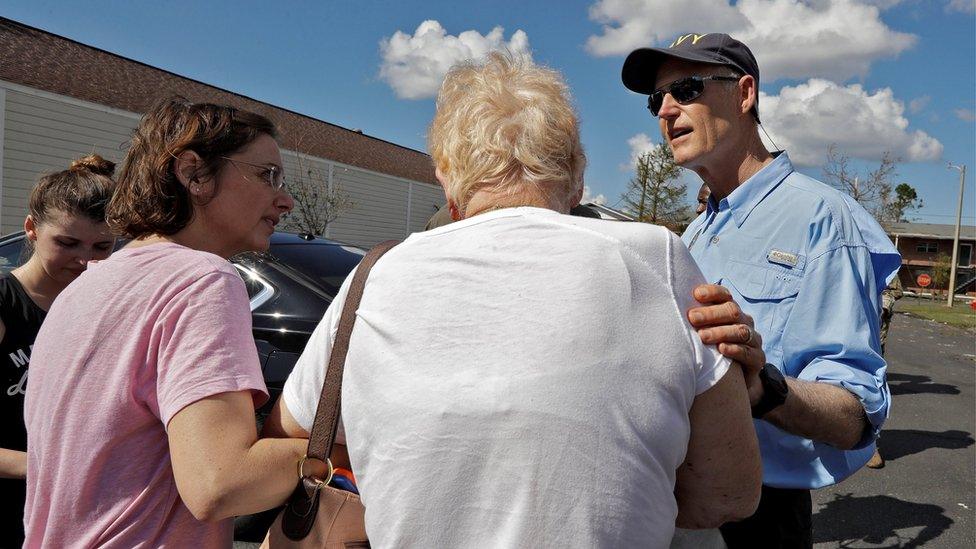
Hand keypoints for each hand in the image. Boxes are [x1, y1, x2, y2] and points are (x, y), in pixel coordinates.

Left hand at [688, 284, 764, 403]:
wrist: (735, 380)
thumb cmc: (711, 351)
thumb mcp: (703, 333)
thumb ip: (694, 320)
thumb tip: (668, 306)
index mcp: (732, 312)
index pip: (725, 295)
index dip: (712, 292)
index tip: (696, 294)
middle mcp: (745, 322)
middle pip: (732, 312)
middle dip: (711, 313)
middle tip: (692, 318)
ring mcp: (754, 340)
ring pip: (741, 331)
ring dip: (721, 332)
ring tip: (702, 336)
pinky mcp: (758, 359)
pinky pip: (749, 353)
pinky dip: (734, 349)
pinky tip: (721, 349)